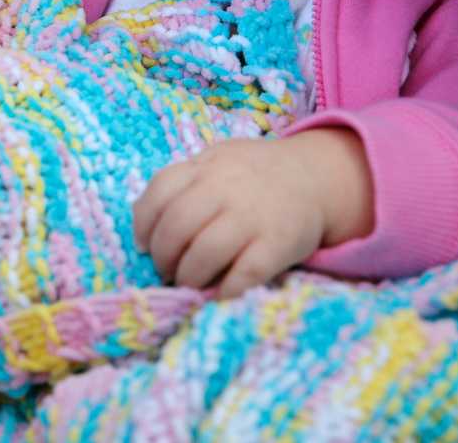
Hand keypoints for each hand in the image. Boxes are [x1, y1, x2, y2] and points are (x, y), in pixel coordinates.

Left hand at [132, 129, 372, 297]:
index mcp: (206, 167)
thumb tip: (142, 224)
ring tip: (189, 283)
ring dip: (188, 276)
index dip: (143, 224)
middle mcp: (226, 189)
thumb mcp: (215, 163)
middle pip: (177, 225)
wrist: (315, 176)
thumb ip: (182, 184)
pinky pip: (244, 274)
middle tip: (166, 271)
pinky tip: (219, 294)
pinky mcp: (278, 244)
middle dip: (163, 256)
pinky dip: (225, 290)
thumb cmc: (253, 175)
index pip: (159, 191)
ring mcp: (253, 217)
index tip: (143, 246)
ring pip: (205, 253)